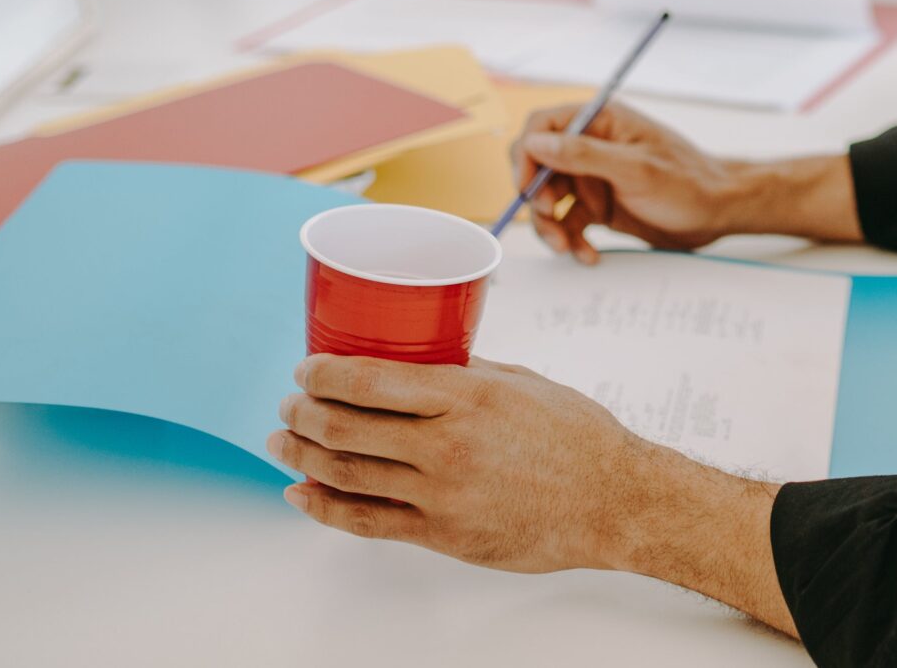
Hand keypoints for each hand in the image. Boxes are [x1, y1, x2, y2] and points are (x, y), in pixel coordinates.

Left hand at [271, 355, 637, 570]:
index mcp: (467, 396)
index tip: (305, 370)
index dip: (325, 374)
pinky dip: (325, 508)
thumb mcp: (522, 383)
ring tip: (283, 443)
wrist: (612, 501)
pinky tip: (302, 495)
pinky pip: (367, 522)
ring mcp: (441, 494)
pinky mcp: (442, 534)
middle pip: (347, 427)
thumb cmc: (576, 437)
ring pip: (348, 473)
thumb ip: (466, 373)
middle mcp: (447, 444)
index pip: (372, 381)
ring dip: (303, 456)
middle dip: (304, 413)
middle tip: (289, 405)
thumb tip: (418, 363)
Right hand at [511, 101, 747, 263]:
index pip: (542, 127)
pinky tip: (588, 254)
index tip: (528, 188)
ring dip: (551, 225)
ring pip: (548, 199)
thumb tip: (535, 143)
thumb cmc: (688, 184)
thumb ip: (583, 155)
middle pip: (538, 166)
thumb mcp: (635, 170)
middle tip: (551, 219)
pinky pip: (569, 221)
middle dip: (537, 197)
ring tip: (567, 247)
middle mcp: (592, 145)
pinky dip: (572, 239)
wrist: (718, 214)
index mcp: (601, 121)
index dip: (527, 156)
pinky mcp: (599, 205)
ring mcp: (594, 177)